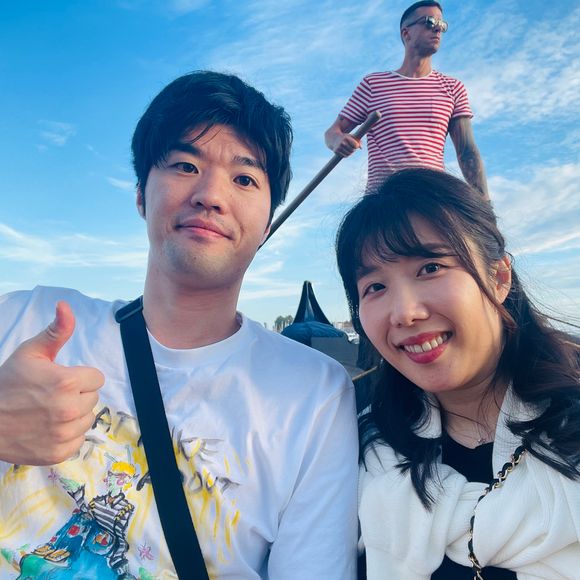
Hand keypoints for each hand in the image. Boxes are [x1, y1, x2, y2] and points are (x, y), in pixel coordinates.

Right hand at [0, 301, 103, 465]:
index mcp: (67, 382)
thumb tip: (66, 305)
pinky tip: (48, 428)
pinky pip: (78, 439)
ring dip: (74, 415)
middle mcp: (69, 409)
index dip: (80, 377)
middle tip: (51, 395)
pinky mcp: (58, 453)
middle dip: (77, 394)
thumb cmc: (8, 383)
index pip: (96, 378)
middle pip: (93, 398)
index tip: (61, 379)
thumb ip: (56, 331)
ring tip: (49, 411)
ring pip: (88, 418)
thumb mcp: (31, 352)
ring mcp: (64, 434)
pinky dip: (67, 435)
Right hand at [331, 134, 360, 157]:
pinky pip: (345, 156)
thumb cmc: (344, 137)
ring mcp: (338, 147)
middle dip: (354, 149)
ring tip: (349, 149)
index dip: (357, 146)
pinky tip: (346, 151)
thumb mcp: (351, 136)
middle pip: (353, 150)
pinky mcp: (336, 151)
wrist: (332, 137)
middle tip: (352, 147)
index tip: (355, 145)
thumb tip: (361, 148)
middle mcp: (342, 143)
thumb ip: (358, 141)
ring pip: (349, 154)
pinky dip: (347, 154)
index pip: (355, 145)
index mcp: (346, 138)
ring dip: (351, 152)